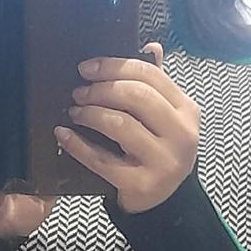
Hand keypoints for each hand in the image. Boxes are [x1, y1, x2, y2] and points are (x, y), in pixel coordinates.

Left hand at [54, 46, 199, 214]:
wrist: (166, 202)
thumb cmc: (159, 153)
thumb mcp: (166, 119)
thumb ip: (156, 86)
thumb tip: (150, 47)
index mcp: (187, 110)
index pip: (150, 76)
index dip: (115, 66)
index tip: (87, 68)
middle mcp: (181, 135)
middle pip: (136, 97)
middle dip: (101, 90)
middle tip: (78, 92)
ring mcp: (163, 161)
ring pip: (121, 125)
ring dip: (91, 114)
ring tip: (75, 112)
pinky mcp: (141, 184)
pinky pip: (103, 160)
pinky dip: (78, 146)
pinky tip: (64, 135)